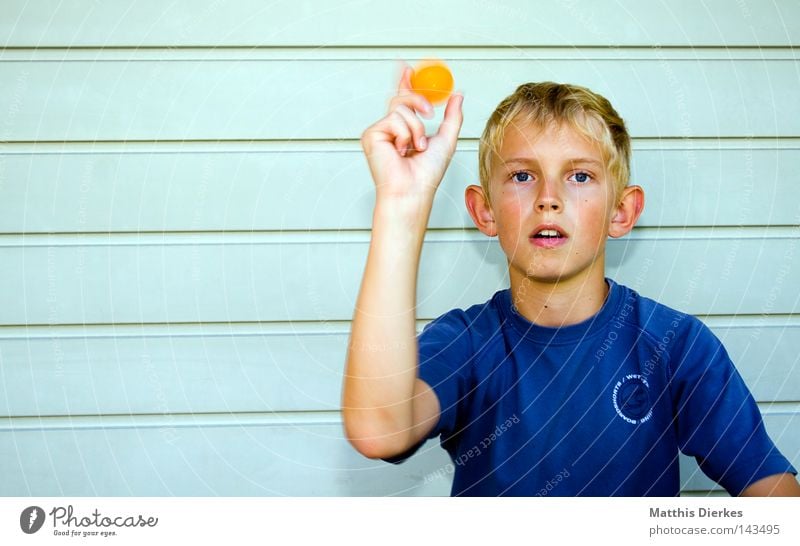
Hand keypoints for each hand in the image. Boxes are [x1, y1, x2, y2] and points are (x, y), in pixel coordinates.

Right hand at [361, 65, 463, 201]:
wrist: (414, 190)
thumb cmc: (427, 175)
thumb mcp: (447, 140)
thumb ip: (452, 117)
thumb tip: (458, 95)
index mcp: (405, 129)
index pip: (403, 100)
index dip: (404, 82)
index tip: (407, 68)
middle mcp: (390, 129)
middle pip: (402, 97)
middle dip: (418, 100)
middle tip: (430, 113)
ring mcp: (379, 132)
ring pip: (401, 108)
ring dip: (416, 127)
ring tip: (416, 148)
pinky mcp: (371, 135)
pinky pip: (393, 118)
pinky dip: (405, 134)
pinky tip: (401, 151)